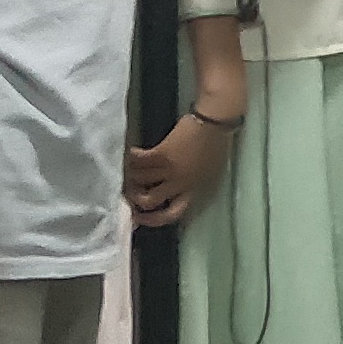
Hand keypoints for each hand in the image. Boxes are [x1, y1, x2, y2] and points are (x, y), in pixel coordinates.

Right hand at [126, 114, 232, 229]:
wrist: (216, 123)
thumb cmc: (216, 144)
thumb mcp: (209, 173)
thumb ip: (190, 185)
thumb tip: (172, 191)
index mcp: (193, 191)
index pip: (171, 214)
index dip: (153, 220)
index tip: (139, 217)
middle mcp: (180, 185)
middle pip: (149, 200)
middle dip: (135, 198)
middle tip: (126, 192)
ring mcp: (170, 170)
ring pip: (141, 180)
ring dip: (130, 176)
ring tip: (126, 170)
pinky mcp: (162, 153)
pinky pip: (140, 160)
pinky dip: (132, 158)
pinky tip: (130, 153)